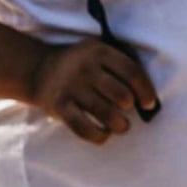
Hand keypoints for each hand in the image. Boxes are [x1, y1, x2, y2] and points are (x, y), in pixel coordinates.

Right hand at [30, 37, 157, 144]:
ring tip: (120, 125)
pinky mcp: (60, 107)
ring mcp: (71, 87)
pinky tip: (103, 132)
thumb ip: (120, 65)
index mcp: (98, 51)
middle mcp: (85, 68)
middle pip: (122, 96)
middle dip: (130, 107)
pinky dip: (100, 136)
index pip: (132, 72)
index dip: (146, 91)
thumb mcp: (96, 51)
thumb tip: (147, 96)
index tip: (149, 104)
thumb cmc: (79, 65)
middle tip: (126, 110)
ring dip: (120, 125)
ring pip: (108, 115)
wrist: (38, 69)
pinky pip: (85, 129)